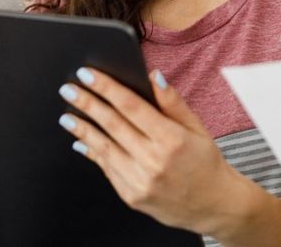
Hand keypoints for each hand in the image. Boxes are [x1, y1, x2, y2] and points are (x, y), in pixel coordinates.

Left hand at [57, 67, 256, 237]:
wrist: (213, 205)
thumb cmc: (205, 162)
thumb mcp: (197, 127)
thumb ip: (173, 102)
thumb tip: (154, 76)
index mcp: (171, 139)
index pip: (131, 106)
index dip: (106, 88)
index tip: (87, 74)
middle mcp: (153, 161)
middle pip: (112, 125)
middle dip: (87, 104)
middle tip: (68, 90)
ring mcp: (140, 181)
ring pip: (104, 149)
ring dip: (82, 129)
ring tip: (67, 115)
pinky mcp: (132, 196)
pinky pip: (107, 169)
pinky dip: (93, 153)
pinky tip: (82, 141)